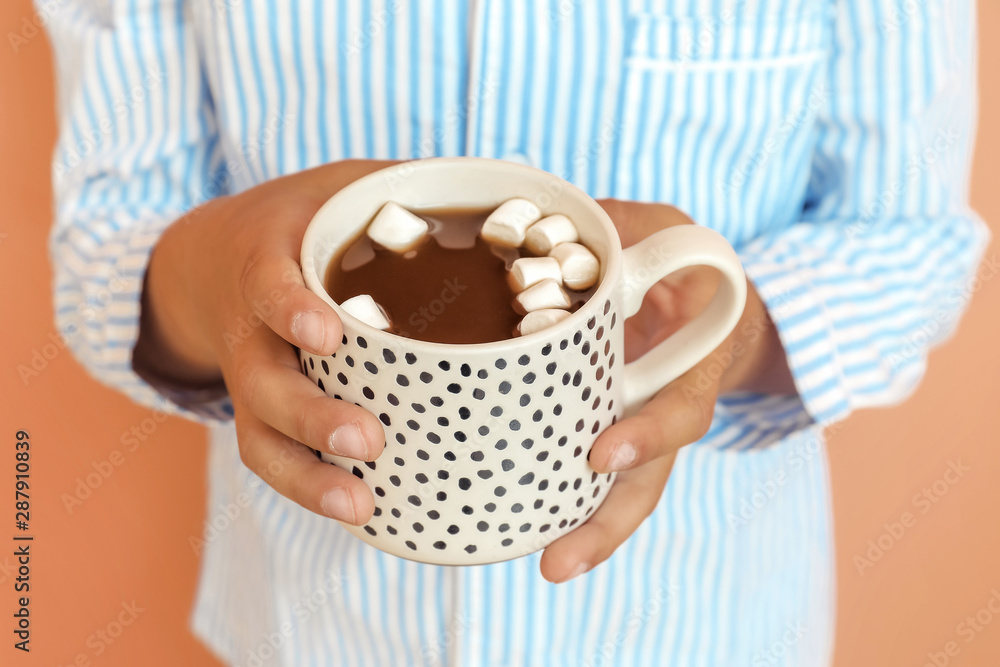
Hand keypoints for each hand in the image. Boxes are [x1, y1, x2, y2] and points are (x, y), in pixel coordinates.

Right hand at [134, 160, 396, 524]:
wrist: (211, 260)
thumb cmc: (298, 220)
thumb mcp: (338, 185)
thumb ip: (403, 184)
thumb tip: (507, 189)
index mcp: (264, 262)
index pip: (267, 285)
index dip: (290, 311)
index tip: (327, 333)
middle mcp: (248, 329)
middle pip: (262, 383)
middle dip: (310, 416)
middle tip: (367, 439)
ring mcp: (250, 378)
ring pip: (260, 436)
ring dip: (305, 477)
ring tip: (359, 505)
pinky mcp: (260, 412)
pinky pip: (274, 456)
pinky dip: (309, 486)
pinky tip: (362, 509)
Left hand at [539, 199, 794, 582]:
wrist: (707, 302)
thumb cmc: (685, 266)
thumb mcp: (665, 230)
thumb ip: (625, 227)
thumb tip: (560, 223)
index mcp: (692, 364)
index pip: (681, 410)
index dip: (648, 435)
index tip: (604, 454)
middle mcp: (665, 409)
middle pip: (646, 482)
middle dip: (605, 525)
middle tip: (557, 562)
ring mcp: (636, 426)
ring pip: (617, 493)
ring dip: (581, 532)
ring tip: (543, 566)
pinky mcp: (603, 429)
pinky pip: (584, 472)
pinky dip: (558, 499)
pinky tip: (513, 521)